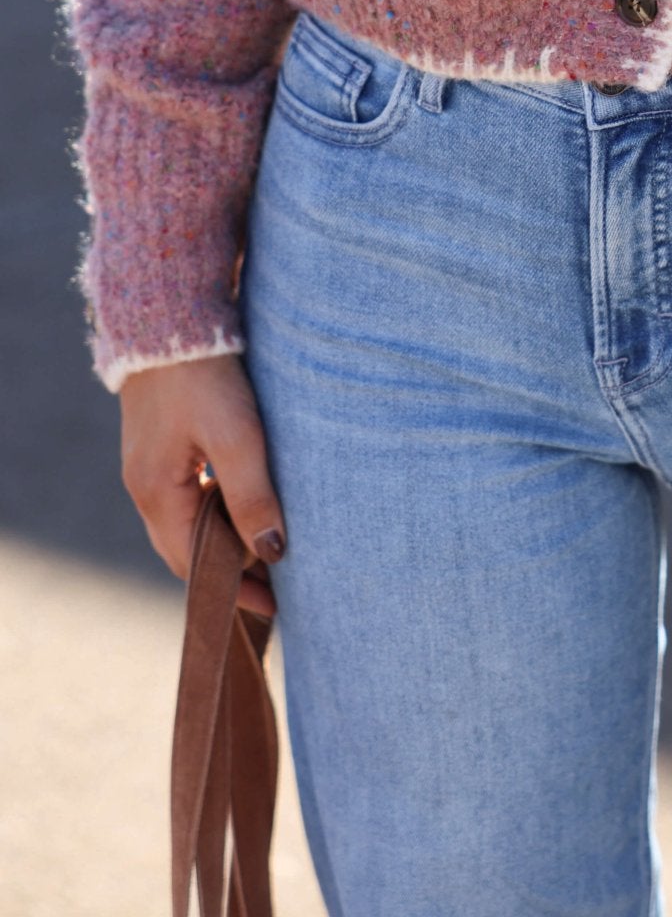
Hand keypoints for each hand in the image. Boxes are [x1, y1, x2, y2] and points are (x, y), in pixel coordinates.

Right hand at [119, 352, 285, 618]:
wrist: (171, 318)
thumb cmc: (205, 376)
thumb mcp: (236, 435)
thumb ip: (252, 494)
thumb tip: (273, 553)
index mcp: (154, 493)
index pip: (191, 564)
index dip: (231, 589)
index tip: (270, 608)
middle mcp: (142, 486)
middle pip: (184, 549)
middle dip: (226, 573)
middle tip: (273, 590)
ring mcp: (148, 464)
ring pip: (186, 521)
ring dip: (221, 540)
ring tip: (265, 552)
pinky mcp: (160, 443)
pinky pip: (186, 495)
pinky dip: (214, 511)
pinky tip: (243, 505)